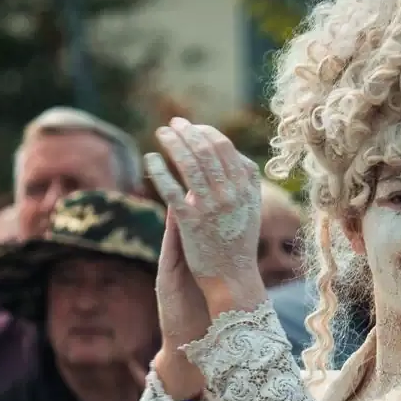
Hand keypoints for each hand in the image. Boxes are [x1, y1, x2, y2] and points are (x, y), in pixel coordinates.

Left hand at [147, 118, 264, 294]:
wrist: (232, 277)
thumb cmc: (238, 241)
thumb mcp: (250, 207)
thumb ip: (242, 179)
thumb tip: (227, 150)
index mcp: (246, 187)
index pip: (224, 147)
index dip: (205, 131)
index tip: (191, 126)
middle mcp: (231, 194)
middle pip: (206, 149)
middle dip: (187, 131)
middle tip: (173, 123)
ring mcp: (211, 208)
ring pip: (189, 164)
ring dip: (173, 143)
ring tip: (161, 133)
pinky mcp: (191, 222)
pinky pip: (171, 190)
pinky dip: (160, 170)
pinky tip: (150, 158)